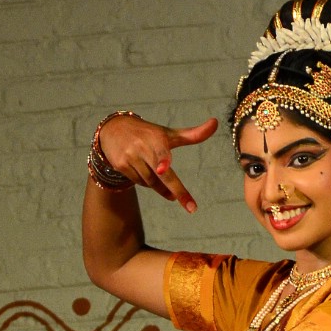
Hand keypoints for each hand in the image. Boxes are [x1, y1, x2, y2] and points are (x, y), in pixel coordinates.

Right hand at [97, 113, 217, 211]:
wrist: (115, 129)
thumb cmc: (149, 134)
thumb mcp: (169, 135)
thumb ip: (193, 134)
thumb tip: (216, 122)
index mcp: (157, 139)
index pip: (162, 153)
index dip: (163, 160)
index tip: (163, 167)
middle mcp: (142, 148)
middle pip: (160, 176)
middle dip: (176, 191)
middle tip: (192, 208)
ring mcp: (130, 157)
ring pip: (151, 183)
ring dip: (159, 186)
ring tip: (158, 172)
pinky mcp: (120, 165)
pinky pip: (138, 183)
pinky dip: (145, 182)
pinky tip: (142, 169)